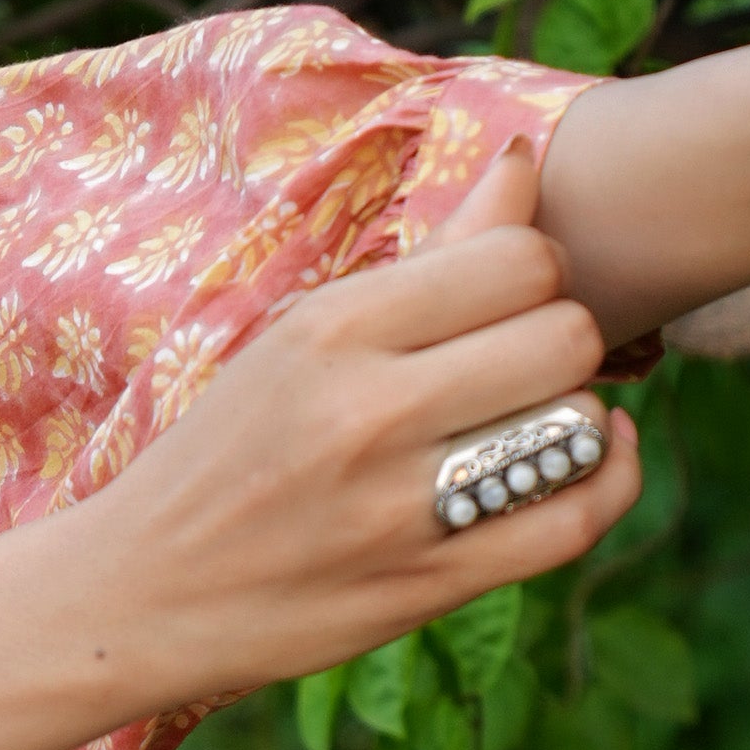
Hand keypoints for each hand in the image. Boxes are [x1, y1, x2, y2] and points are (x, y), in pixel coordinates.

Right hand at [70, 144, 640, 706]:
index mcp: (331, 329)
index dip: (536, 271)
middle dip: (563, 340)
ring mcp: (400, 507)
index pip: (517, 258)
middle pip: (564, 336)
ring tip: (534, 417)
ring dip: (574, 415)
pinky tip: (589, 458)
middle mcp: (367, 411)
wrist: (141, 592)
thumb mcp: (302, 335)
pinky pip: (574, 522)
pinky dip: (608, 481)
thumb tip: (526, 157)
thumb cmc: (227, 448)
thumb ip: (431, 255)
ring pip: (575, 424)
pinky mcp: (427, 586)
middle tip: (523, 363)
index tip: (504, 300)